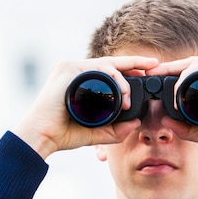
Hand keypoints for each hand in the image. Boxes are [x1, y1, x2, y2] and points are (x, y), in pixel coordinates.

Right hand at [13, 56, 158, 158]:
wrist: (43, 136)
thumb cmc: (63, 133)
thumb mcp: (96, 131)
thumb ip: (115, 130)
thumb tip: (136, 124)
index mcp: (82, 79)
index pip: (110, 70)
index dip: (130, 68)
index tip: (149, 70)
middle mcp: (76, 70)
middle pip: (111, 63)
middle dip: (136, 62)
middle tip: (154, 65)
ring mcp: (71, 67)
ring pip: (107, 66)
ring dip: (123, 81)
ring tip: (128, 101)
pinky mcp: (68, 70)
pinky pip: (97, 69)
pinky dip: (113, 80)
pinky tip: (121, 94)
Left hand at [146, 57, 197, 157]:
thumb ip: (185, 127)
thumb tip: (163, 120)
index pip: (196, 72)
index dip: (174, 74)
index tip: (156, 80)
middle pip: (194, 64)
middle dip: (170, 68)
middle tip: (152, 74)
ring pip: (197, 63)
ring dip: (178, 74)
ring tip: (165, 88)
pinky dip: (189, 76)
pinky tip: (179, 90)